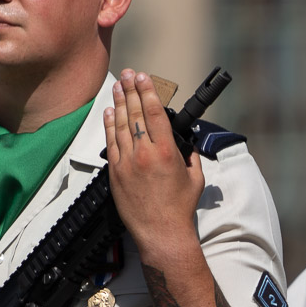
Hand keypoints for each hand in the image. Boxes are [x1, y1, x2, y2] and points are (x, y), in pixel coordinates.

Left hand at [104, 69, 203, 262]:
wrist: (161, 233)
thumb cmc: (179, 208)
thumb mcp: (195, 178)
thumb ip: (190, 155)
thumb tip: (185, 142)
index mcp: (167, 152)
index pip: (155, 113)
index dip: (148, 91)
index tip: (144, 77)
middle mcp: (145, 154)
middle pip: (136, 113)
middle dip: (132, 90)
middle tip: (129, 73)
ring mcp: (127, 163)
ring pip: (121, 125)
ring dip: (119, 103)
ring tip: (118, 86)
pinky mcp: (115, 173)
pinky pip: (111, 143)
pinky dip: (110, 125)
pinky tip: (110, 111)